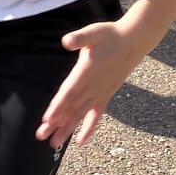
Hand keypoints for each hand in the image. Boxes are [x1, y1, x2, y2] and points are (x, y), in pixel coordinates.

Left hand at [36, 19, 143, 147]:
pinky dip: (89, 128)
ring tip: (54, 143)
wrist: (134, 42)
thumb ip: (80, 38)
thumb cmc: (111, 35)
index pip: (69, 92)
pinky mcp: (106, 95)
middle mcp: (93, 86)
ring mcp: (100, 93)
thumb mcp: (95, 32)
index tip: (47, 119)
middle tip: (41, 136)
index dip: (58, 106)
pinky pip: (96, 115)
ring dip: (67, 129)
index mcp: (87, 71)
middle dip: (55, 122)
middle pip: (71, 107)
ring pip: (80, 114)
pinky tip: (80, 141)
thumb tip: (66, 42)